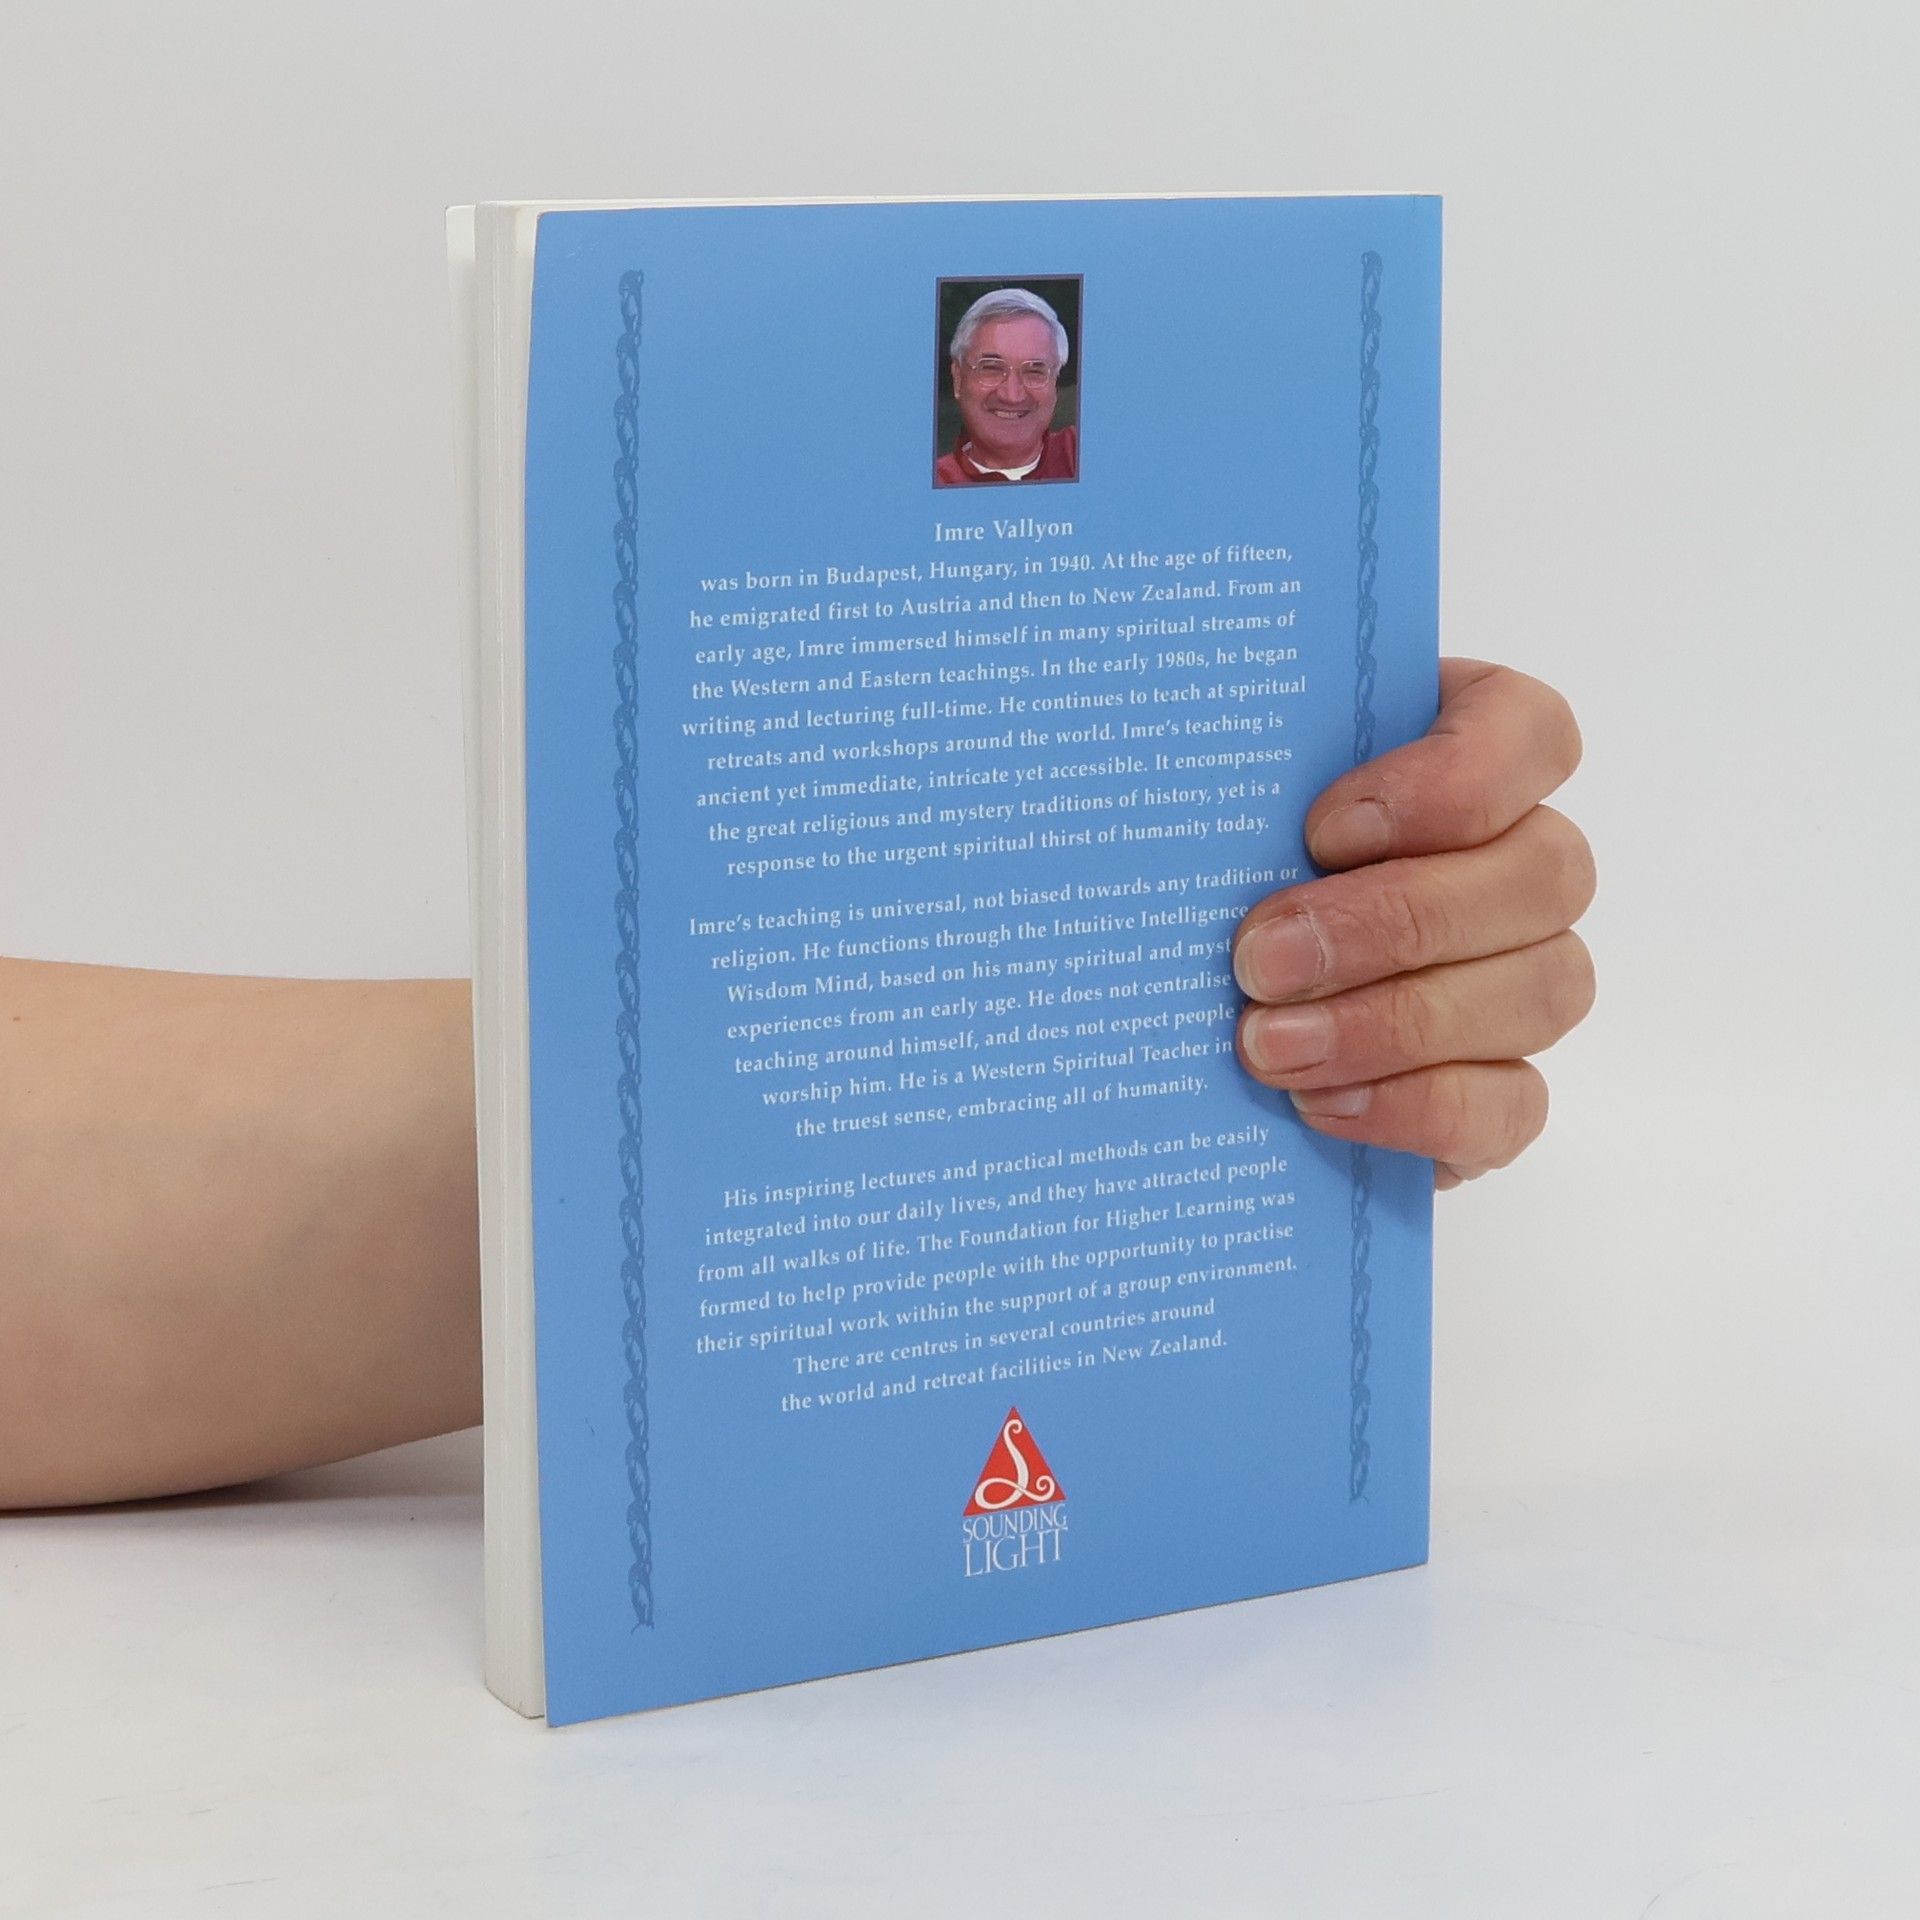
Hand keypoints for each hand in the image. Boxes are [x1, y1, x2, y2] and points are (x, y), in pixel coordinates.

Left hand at [1231, 658, 1594, 1187]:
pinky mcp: (1504, 1086)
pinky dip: (1418, 1107)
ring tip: (1270, 1045)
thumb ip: (1237, 774)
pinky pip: (1513, 1105)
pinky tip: (1322, 1102)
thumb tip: (1185, 776)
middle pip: (1542, 875)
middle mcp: (1525, 860)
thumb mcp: (1224, 793)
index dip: (1447, 781)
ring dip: (1396, 1025)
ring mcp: (1531, 976)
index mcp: (1473, 751)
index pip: (1528, 732)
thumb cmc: (1220, 859)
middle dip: (1391, 922)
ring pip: (1539, 990)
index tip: (1321, 831)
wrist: (1200, 989)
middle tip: (1261, 960)